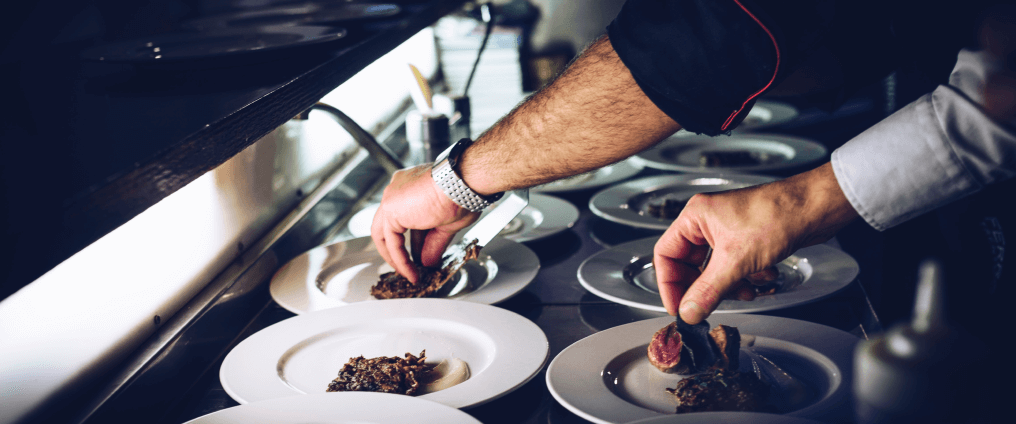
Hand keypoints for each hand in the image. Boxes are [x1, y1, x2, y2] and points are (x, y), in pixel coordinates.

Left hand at [371, 164, 478, 282]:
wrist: (462, 184)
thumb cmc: (462, 193)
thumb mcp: (447, 224)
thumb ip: (433, 243)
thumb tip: (428, 262)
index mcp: (412, 186)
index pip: (407, 218)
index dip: (415, 240)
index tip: (421, 255)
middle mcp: (398, 189)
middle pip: (391, 225)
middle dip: (399, 250)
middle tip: (409, 267)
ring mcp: (392, 198)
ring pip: (385, 234)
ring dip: (397, 258)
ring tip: (410, 274)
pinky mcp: (390, 210)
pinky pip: (391, 242)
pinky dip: (400, 259)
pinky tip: (411, 271)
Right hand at [653, 163, 857, 323]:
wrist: (815, 208)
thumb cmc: (778, 214)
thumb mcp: (736, 261)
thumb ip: (707, 291)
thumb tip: (688, 312)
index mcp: (695, 217)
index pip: (665, 255)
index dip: (669, 284)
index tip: (678, 308)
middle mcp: (708, 222)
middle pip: (690, 265)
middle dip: (704, 287)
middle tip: (709, 307)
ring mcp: (728, 231)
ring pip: (714, 270)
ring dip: (729, 285)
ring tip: (745, 290)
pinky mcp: (747, 240)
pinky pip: (734, 268)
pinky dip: (746, 278)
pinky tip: (762, 278)